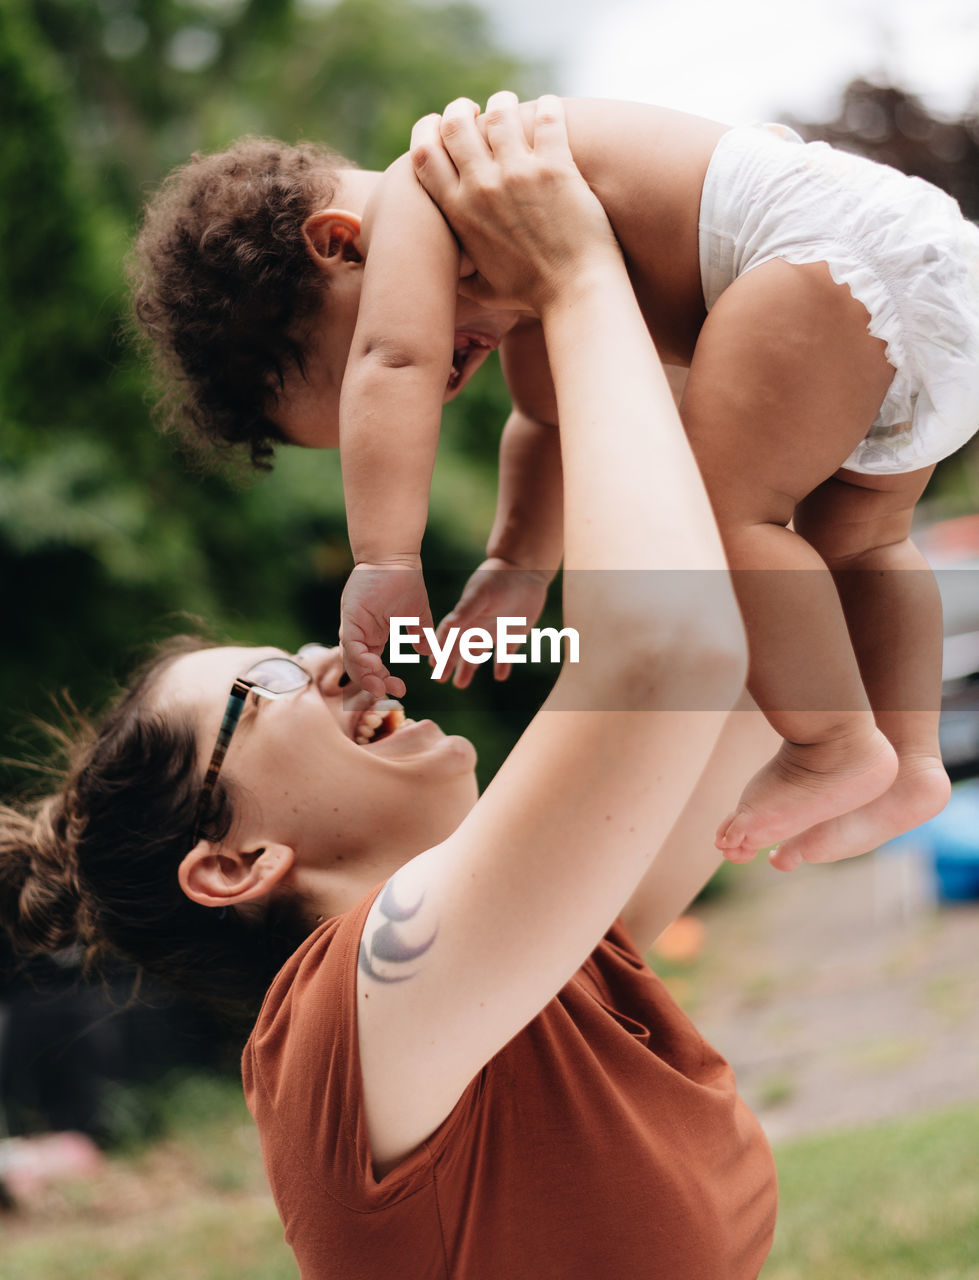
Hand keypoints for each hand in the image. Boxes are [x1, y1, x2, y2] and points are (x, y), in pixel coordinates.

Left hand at [340, 560, 433, 698]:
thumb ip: (421, 635)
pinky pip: (351, 646)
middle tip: (392, 693)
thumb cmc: (404, 582)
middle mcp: (360, 636)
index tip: (402, 690)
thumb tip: (429, 653)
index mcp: (373, 637)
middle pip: (359, 670)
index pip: (373, 668)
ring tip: (380, 687)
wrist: (396, 559)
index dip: (384, 681)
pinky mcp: (350, 619)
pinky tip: (374, 666)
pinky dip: (359, 660)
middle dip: (375, 685)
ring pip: (352, 662)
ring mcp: (353, 628)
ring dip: (365, 677)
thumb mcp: (417, 616)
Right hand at [410, 91, 619, 313]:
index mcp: (459, 212)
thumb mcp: (482, 289)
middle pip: (457, 125)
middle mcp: (483, 187)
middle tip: (474, 109)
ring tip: (509, 105)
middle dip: (461, 109)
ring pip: (499, 113)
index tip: (438, 126)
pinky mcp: (555, 167)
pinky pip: (546, 118)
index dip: (427, 131)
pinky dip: (547, 107)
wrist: (575, 293)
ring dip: (502, 103)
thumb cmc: (530, 295)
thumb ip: (460, 274)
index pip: (425, 155)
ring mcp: (518, 174)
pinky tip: (549, 107)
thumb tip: (448, 271)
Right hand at [432, 558, 550, 687]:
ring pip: (478, 654)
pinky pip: (506, 652)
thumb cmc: (499, 579)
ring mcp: (495, 629)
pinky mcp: (514, 632)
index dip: (440, 652)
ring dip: (469, 669)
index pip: (449, 638)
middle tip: (439, 680)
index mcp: (466, 617)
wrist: (526, 569)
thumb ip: (464, 612)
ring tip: (460, 684)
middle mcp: (478, 625)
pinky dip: (503, 664)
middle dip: (449, 664)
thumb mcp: (479, 594)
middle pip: (460, 649)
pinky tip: (500, 676)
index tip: (433, 666)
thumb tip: (447, 628)